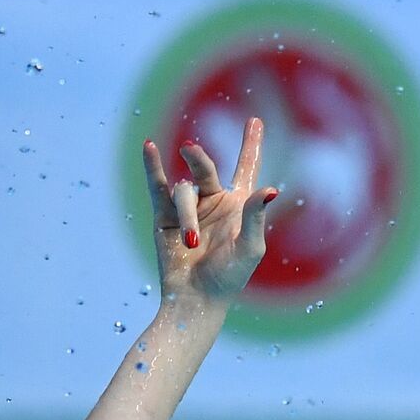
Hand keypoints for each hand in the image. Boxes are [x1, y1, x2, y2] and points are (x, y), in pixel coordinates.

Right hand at [142, 117, 277, 304]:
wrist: (196, 298)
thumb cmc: (229, 278)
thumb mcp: (249, 248)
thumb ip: (256, 216)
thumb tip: (271, 188)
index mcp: (237, 205)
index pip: (246, 167)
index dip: (251, 144)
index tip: (255, 121)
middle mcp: (213, 201)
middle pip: (205, 168)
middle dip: (198, 160)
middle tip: (189, 149)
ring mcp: (188, 207)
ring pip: (183, 190)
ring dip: (187, 214)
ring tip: (190, 243)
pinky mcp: (163, 216)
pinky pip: (157, 185)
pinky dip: (152, 166)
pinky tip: (148, 147)